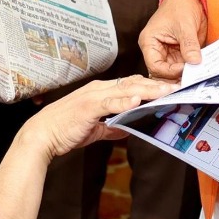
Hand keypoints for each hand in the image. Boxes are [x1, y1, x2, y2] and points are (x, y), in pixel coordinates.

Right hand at [30, 74, 176, 158]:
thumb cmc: (64, 131)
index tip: (168, 88)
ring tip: (165, 91)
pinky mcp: (87, 107)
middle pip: (132, 83)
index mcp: (99, 92)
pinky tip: (137, 101)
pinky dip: (123, 101)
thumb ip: (110, 127)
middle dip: (156, 84)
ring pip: (125, 89)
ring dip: (147, 90)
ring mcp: (92, 96)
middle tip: (177, 86)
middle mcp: (98, 89)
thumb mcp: (93, 130)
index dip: (150, 85)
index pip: (130, 85)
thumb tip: (127, 130)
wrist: (41, 136)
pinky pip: (108, 102)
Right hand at [140, 0, 206, 80]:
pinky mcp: (177, 52)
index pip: (155, 65)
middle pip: (162, 72)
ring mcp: (166, 52)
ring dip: (184, 74)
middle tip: (192, 78)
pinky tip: (198, 71)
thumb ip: (189, 45)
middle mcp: (155, 49)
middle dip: (176, 76)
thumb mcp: (186, 25)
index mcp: (149, 42)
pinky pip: (181, 65)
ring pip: (172, 72)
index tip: (186, 70)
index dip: (169, 71)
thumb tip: (194, 62)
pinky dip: (189, 69)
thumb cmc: (180, 5)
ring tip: (196, 76)